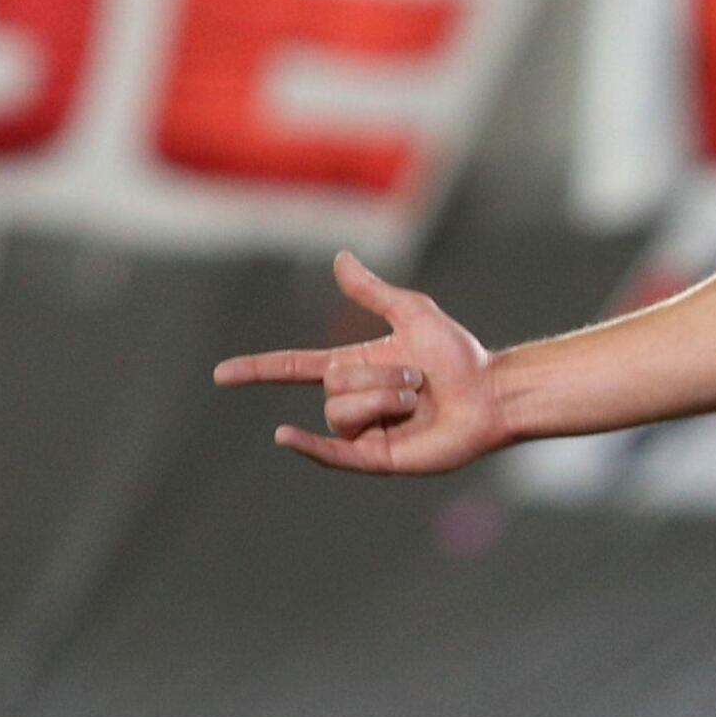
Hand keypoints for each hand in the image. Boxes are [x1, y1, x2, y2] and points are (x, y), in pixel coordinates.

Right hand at [212, 251, 514, 475]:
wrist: (493, 394)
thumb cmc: (459, 356)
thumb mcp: (413, 315)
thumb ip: (373, 292)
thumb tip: (341, 258)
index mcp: (354, 367)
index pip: (293, 368)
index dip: (258, 369)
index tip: (222, 375)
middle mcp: (353, 400)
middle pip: (333, 385)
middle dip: (378, 375)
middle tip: (420, 379)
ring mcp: (364, 431)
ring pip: (342, 412)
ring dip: (384, 398)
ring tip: (419, 400)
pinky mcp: (379, 458)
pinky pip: (334, 454)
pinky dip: (309, 446)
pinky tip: (284, 436)